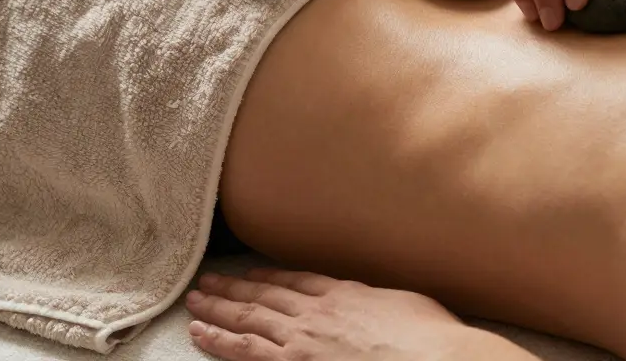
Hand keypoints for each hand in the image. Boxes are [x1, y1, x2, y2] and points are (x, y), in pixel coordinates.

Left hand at [185, 268, 498, 360]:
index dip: (270, 276)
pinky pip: (245, 349)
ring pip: (248, 317)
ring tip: (195, 302)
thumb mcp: (403, 303)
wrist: (430, 358)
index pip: (297, 281)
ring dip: (218, 308)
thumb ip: (376, 301)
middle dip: (233, 287)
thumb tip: (372, 301)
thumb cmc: (427, 338)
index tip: (252, 273)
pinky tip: (202, 333)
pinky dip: (220, 339)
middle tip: (207, 281)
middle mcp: (317, 311)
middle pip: (265, 294)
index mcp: (344, 293)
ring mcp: (301, 338)